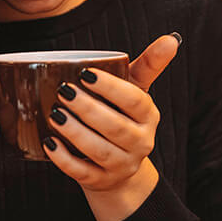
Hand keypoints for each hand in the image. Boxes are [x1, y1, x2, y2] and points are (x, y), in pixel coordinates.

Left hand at [43, 34, 180, 220]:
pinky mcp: (102, 182)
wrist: (120, 166)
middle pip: (116, 127)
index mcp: (148, 116)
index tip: (84, 73)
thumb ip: (149, 64)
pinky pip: (83, 173)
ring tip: (54, 114)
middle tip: (63, 91)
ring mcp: (122, 165)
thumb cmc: (123, 116)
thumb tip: (172, 39)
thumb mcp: (136, 90)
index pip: (134, 100)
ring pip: (100, 151)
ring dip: (75, 133)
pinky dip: (64, 159)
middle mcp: (141, 142)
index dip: (110, 87)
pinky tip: (49, 143)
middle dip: (88, 109)